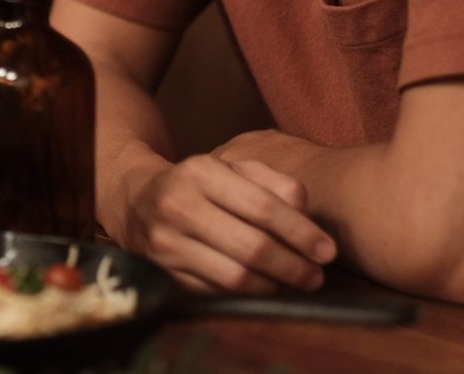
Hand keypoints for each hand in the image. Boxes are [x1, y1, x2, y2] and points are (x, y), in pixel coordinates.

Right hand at [122, 154, 336, 294]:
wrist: (136, 199)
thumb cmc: (199, 184)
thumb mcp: (232, 168)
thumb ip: (274, 181)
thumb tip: (306, 215)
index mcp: (199, 171)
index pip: (262, 207)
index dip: (301, 232)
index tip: (327, 250)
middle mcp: (177, 205)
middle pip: (251, 247)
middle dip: (293, 266)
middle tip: (316, 276)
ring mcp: (166, 242)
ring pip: (235, 277)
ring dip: (274, 286)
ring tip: (295, 283)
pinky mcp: (162, 271)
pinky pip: (216, 292)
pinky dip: (247, 295)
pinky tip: (263, 287)